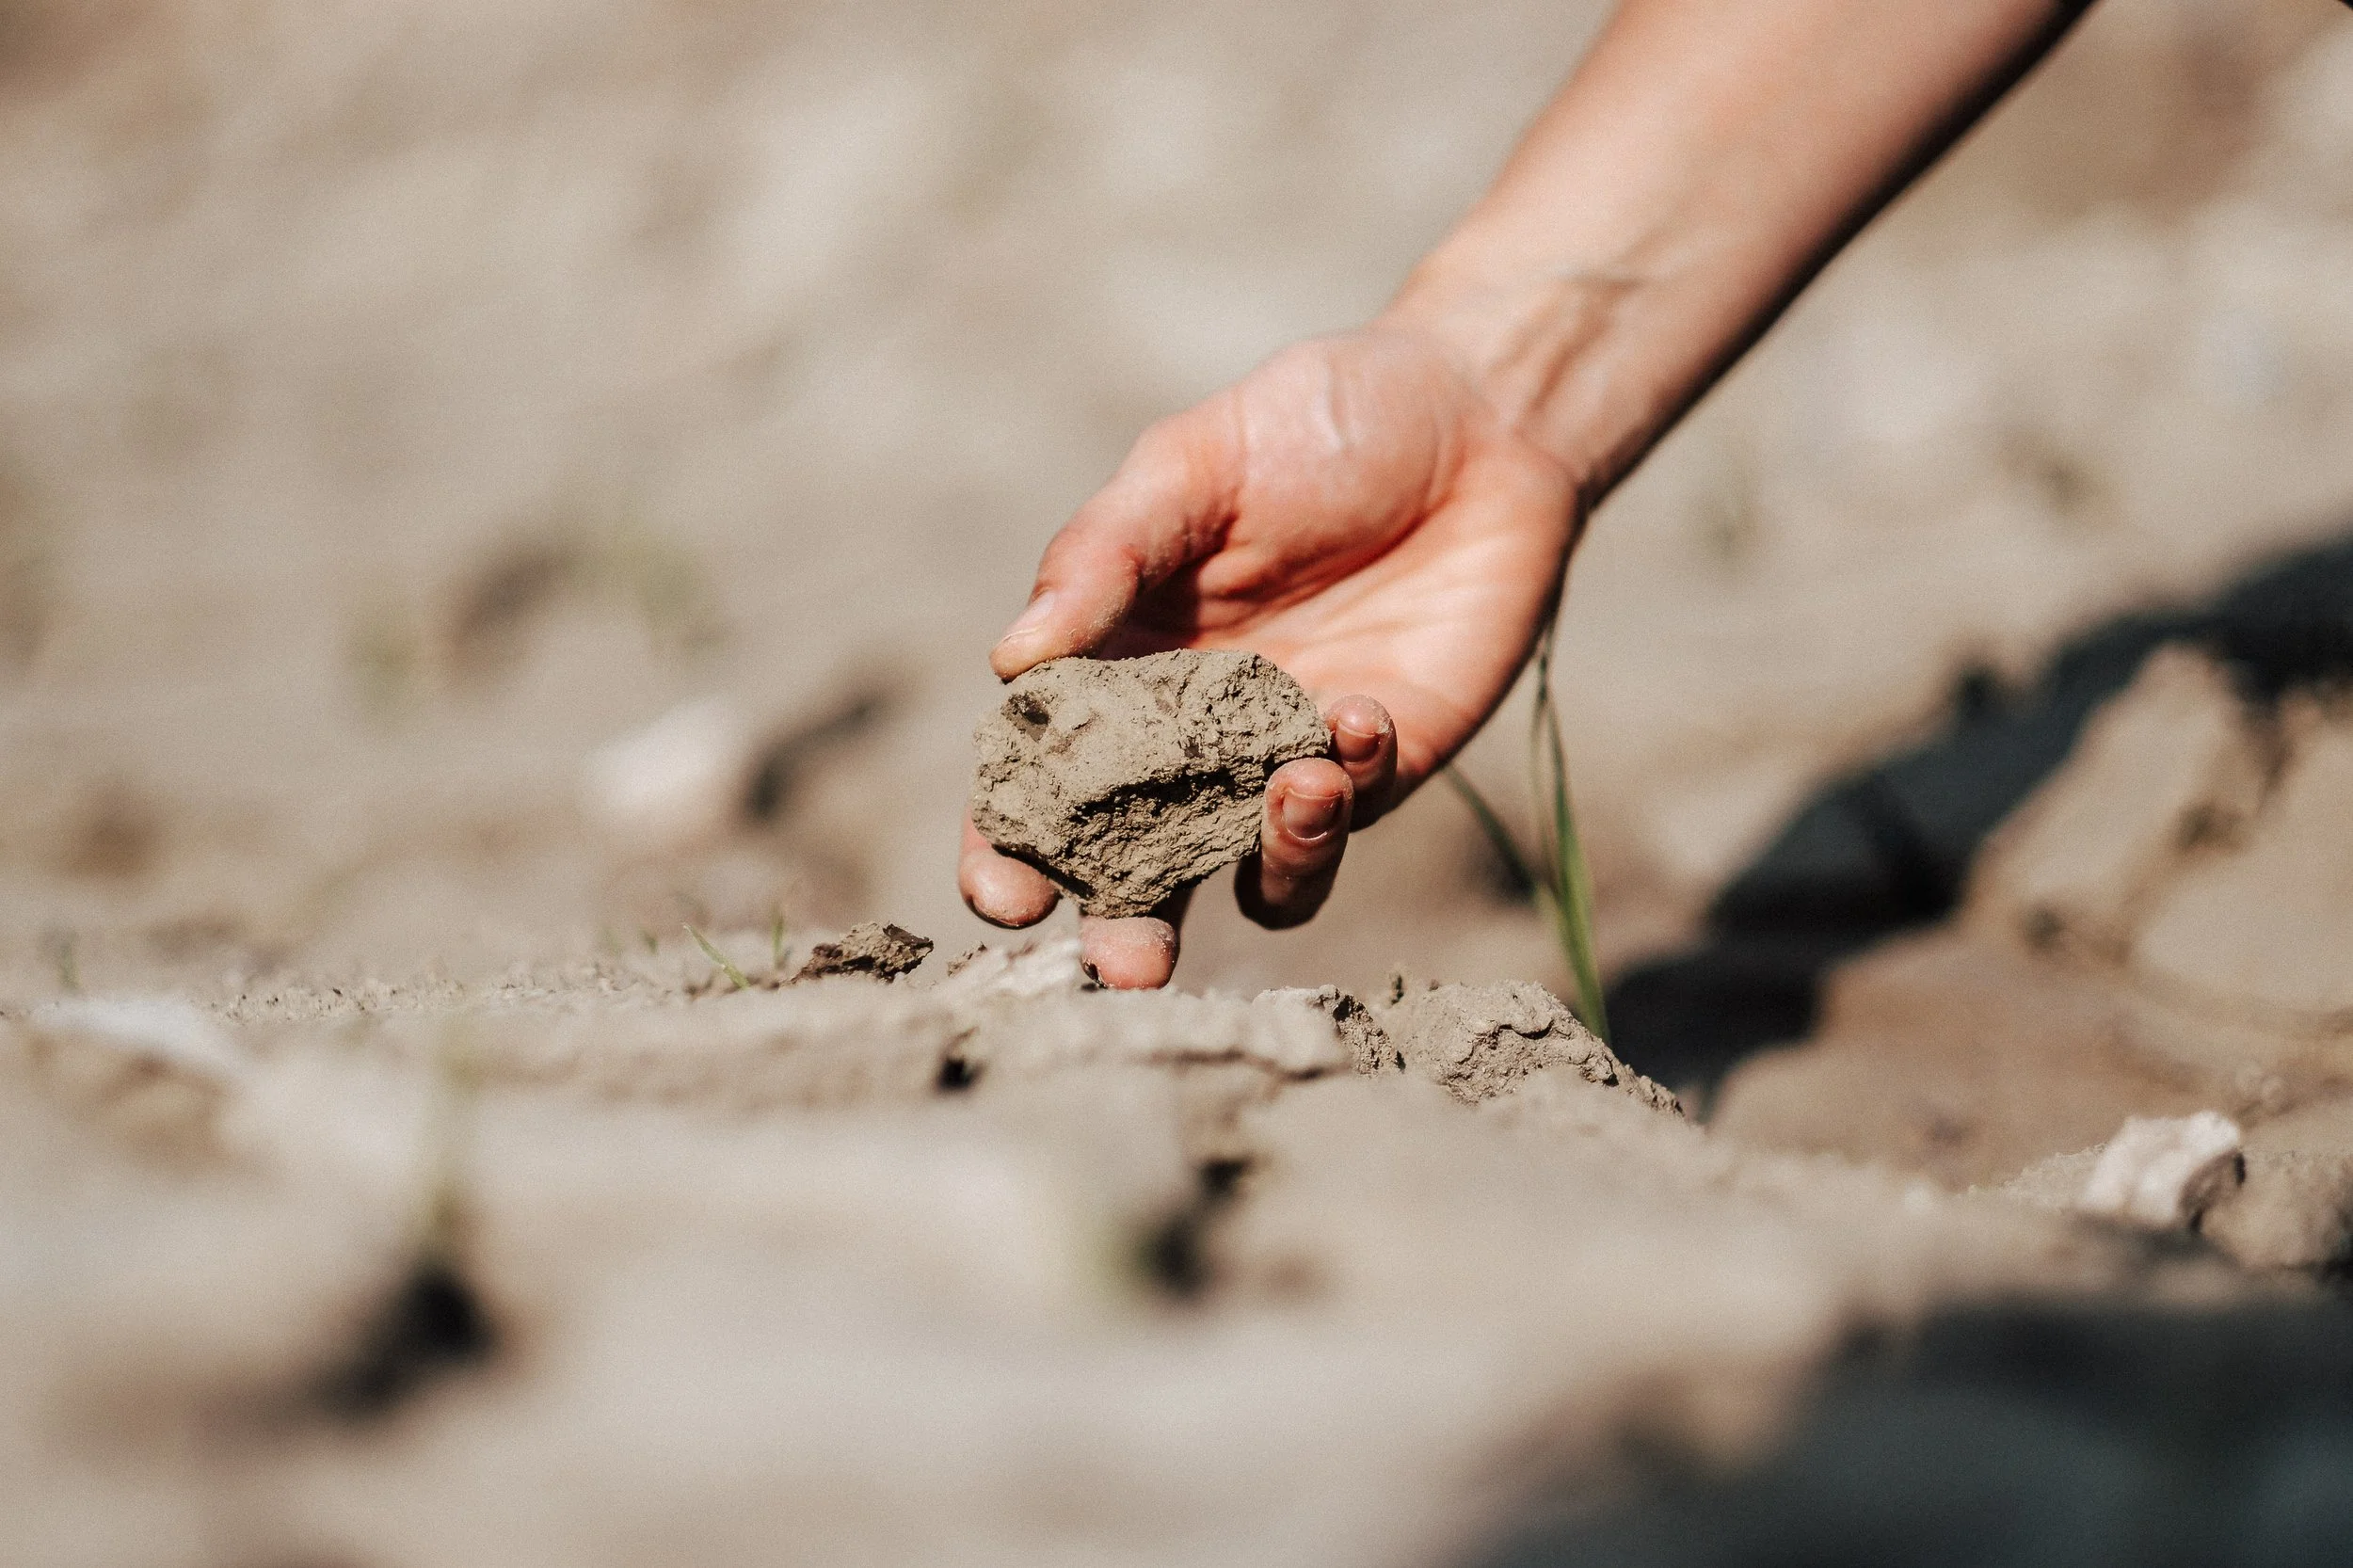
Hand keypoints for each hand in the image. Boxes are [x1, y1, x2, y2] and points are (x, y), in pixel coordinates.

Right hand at [960, 322, 1580, 987]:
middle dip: (1125, 930)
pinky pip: (1345, 824)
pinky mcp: (1377, 767)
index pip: (1037, 784)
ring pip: (1251, 880)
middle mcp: (1187, 739)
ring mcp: (1281, 763)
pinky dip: (1345, 791)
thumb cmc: (1312, 425)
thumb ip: (1103, 557)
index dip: (1008, 848)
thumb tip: (1012, 658)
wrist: (1476, 420)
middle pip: (1134, 870)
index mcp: (1111, 669)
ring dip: (1266, 862)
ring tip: (1296, 792)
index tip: (1004, 895)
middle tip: (1134, 963)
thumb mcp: (1191, 468)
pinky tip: (1360, 715)